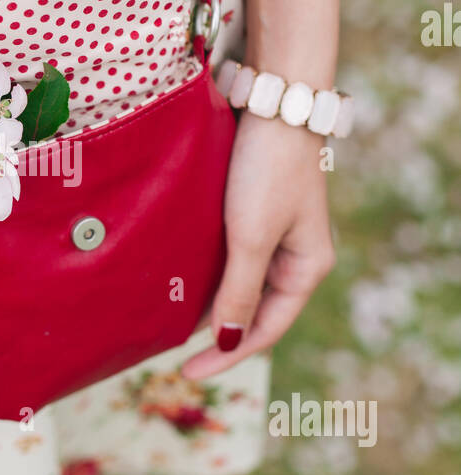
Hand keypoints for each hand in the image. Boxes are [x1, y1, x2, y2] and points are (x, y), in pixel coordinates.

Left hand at [181, 111, 335, 379]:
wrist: (273, 102)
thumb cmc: (268, 169)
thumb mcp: (251, 236)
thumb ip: (238, 291)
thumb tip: (225, 340)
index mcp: (306, 268)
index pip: (265, 328)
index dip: (227, 354)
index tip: (187, 372)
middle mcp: (293, 256)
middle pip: (252, 309)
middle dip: (216, 332)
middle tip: (170, 352)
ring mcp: (273, 233)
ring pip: (237, 283)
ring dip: (208, 303)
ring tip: (168, 322)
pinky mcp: (250, 211)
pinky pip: (227, 256)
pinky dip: (205, 273)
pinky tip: (177, 281)